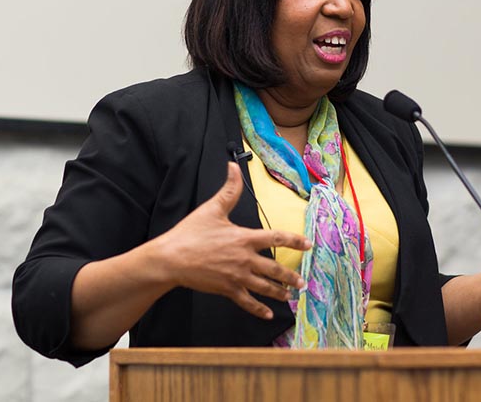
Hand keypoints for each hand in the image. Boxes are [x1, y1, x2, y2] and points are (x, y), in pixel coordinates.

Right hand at [153, 162, 310, 319]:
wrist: (172, 259)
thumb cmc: (190, 234)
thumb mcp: (212, 208)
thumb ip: (228, 190)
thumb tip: (233, 167)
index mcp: (244, 238)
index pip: (276, 237)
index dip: (294, 240)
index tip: (308, 245)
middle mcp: (245, 259)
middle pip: (275, 268)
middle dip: (291, 276)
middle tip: (302, 282)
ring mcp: (237, 277)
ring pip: (265, 287)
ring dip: (280, 292)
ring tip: (290, 296)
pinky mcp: (227, 290)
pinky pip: (247, 302)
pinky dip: (259, 309)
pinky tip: (268, 314)